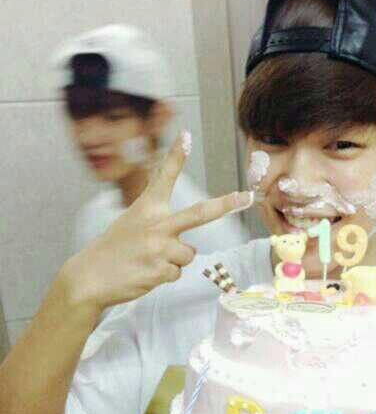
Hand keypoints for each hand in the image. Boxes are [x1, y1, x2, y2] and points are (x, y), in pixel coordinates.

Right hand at [62, 133, 250, 313]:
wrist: (90, 278)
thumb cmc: (113, 250)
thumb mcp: (130, 222)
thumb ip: (157, 221)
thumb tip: (185, 237)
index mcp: (147, 208)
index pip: (163, 177)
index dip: (175, 156)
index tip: (186, 136)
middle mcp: (156, 224)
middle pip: (200, 213)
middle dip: (227, 204)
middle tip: (247, 196)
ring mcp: (160, 248)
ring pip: (188, 253)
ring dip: (173, 259)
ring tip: (148, 260)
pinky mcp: (161, 270)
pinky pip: (178, 272)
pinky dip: (165, 275)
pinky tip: (145, 272)